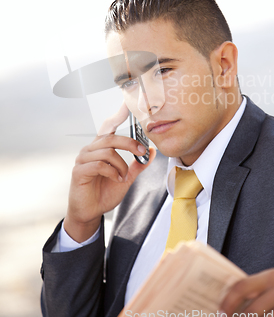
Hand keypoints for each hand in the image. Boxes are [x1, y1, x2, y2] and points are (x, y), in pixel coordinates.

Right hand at [64, 102, 155, 241]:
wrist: (91, 211)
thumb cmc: (104, 192)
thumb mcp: (127, 177)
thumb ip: (138, 164)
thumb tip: (151, 151)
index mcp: (101, 147)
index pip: (108, 126)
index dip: (117, 114)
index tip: (127, 104)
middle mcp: (90, 149)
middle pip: (111, 138)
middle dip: (130, 143)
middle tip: (142, 152)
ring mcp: (83, 159)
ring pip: (107, 152)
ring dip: (121, 165)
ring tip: (124, 177)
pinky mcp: (79, 171)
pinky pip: (100, 165)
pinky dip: (113, 172)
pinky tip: (117, 179)